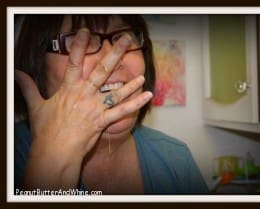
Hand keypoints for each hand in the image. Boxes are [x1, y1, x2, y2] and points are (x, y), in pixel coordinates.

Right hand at [15, 28, 152, 188]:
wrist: (54, 151)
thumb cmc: (46, 130)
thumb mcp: (35, 106)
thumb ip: (28, 88)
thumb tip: (16, 74)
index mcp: (68, 89)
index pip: (74, 62)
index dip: (80, 46)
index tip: (86, 32)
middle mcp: (84, 94)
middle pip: (102, 70)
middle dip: (115, 53)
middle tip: (126, 41)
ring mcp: (94, 107)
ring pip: (116, 91)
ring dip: (130, 83)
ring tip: (142, 75)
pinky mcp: (102, 121)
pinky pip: (121, 111)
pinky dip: (135, 104)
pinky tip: (147, 96)